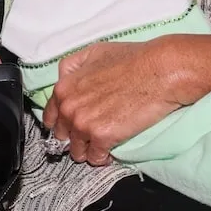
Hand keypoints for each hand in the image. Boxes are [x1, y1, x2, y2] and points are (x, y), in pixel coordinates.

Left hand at [44, 39, 185, 166]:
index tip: (73, 125)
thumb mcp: (95, 52)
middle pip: (62, 136)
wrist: (160, 71)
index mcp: (64, 88)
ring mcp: (84, 124)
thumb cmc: (133, 59)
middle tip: (92, 133)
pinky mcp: (102, 137)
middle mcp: (69, 108)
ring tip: (103, 143)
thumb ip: (73, 67)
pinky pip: (95, 158)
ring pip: (77, 151)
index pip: (50, 117)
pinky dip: (103, 157)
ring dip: (88, 149)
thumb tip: (65, 78)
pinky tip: (112, 149)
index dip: (62, 122)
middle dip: (75, 136)